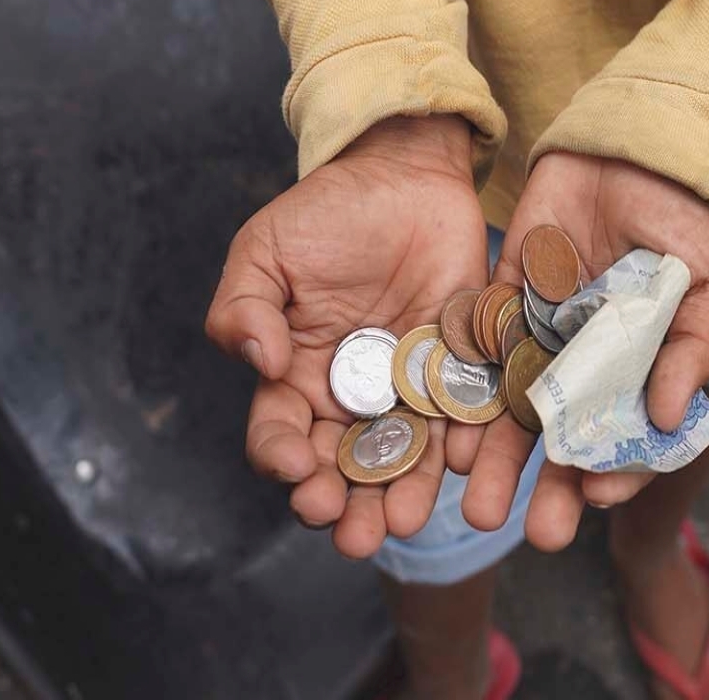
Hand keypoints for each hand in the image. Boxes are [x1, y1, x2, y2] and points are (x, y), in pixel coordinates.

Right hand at [206, 115, 489, 558]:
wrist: (404, 176)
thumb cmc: (324, 216)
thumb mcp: (265, 253)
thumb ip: (244, 308)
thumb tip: (259, 360)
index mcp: (296, 379)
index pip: (280, 435)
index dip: (283, 459)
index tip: (297, 467)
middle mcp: (352, 396)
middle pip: (343, 466)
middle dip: (345, 504)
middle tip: (350, 531)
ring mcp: (409, 387)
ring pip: (406, 455)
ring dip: (402, 493)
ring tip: (402, 521)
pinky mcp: (461, 369)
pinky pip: (464, 415)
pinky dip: (464, 441)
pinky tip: (461, 462)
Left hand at [451, 152, 708, 549]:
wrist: (644, 145)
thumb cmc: (693, 219)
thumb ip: (690, 350)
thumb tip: (666, 421)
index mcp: (642, 370)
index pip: (625, 438)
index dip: (614, 471)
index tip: (595, 494)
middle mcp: (588, 365)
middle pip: (562, 438)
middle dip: (547, 487)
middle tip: (536, 534)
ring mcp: (544, 334)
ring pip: (512, 408)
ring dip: (494, 456)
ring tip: (473, 501)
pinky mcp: (505, 297)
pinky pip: (479, 348)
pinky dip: (463, 387)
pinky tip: (446, 425)